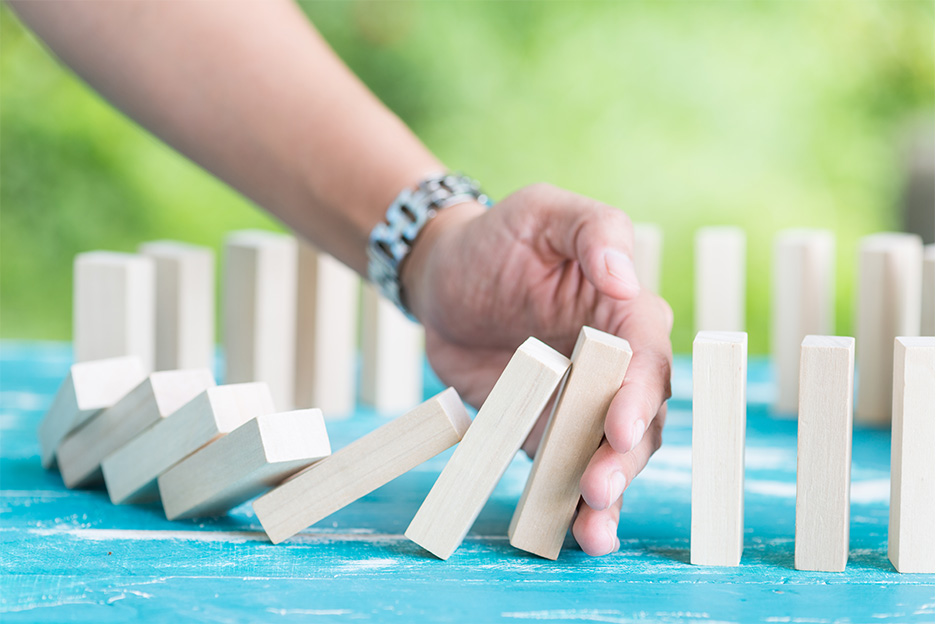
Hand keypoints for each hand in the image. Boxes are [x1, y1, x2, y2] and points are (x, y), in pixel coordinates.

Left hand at [401, 183, 672, 556]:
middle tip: (596, 485)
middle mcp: (611, 364)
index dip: (637, 393)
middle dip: (624, 456)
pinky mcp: (544, 431)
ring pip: (612, 455)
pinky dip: (570, 505)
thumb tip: (627, 279)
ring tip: (592, 530)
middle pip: (640, 417)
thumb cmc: (499, 238)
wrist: (443, 277)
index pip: (645, 355)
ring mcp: (580, 403)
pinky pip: (564, 471)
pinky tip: (571, 534)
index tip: (617, 426)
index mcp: (623, 312)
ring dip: (608, 494)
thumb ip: (595, 233)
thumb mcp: (546, 212)